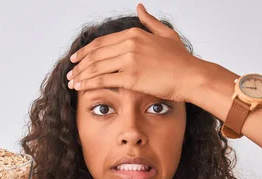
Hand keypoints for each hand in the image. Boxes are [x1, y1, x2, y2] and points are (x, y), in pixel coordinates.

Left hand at [66, 3, 209, 102]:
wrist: (191, 76)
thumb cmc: (181, 59)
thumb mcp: (165, 34)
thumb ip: (150, 21)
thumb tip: (139, 8)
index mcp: (135, 33)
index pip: (102, 42)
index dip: (86, 51)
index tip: (76, 58)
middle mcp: (129, 44)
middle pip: (95, 54)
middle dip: (79, 64)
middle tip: (70, 72)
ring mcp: (129, 60)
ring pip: (96, 66)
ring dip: (81, 75)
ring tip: (71, 82)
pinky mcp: (131, 77)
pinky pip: (103, 80)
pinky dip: (88, 83)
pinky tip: (80, 88)